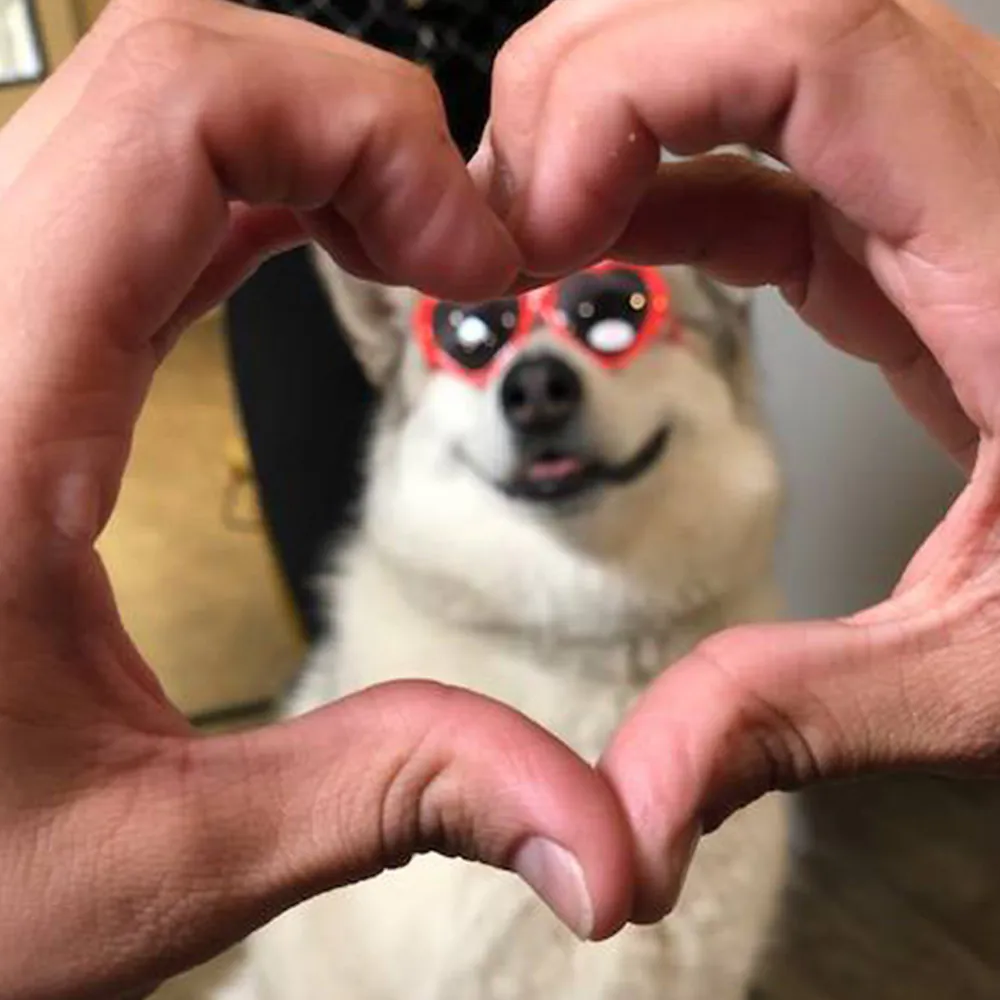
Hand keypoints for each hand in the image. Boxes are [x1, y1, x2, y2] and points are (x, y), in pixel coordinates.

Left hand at [0, 2, 634, 995]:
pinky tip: (304, 247)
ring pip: (140, 116)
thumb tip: (576, 821)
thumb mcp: (156, 858)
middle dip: (359, 128)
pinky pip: (116, 197)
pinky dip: (242, 193)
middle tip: (459, 246)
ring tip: (406, 244)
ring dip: (306, 149)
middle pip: (167, 75)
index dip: (365, 131)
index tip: (469, 252)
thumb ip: (386, 794)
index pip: (170, 111)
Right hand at [474, 0, 999, 920]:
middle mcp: (984, 188)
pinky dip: (652, 188)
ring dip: (606, 130)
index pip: (811, 44)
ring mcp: (942, 200)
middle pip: (749, 15)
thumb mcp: (997, 671)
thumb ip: (798, 717)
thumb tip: (631, 810)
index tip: (536, 223)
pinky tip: (596, 246)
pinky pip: (757, 162)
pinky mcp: (910, 242)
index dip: (634, 89)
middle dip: (584, 95)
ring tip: (524, 237)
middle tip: (499, 229)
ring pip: (742, 64)